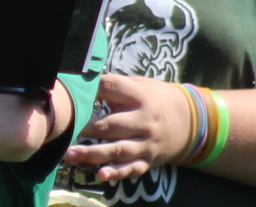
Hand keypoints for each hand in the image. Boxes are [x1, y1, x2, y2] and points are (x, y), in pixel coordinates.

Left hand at [61, 75, 194, 181]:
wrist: (191, 121)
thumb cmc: (157, 99)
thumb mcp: (143, 85)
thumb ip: (118, 86)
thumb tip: (86, 81)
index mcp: (141, 97)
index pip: (113, 89)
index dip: (93, 89)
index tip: (73, 92)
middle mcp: (144, 121)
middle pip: (111, 125)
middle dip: (86, 128)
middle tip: (64, 129)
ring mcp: (146, 143)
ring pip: (118, 150)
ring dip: (93, 154)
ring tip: (70, 154)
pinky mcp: (148, 160)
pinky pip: (131, 169)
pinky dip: (116, 173)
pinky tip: (101, 174)